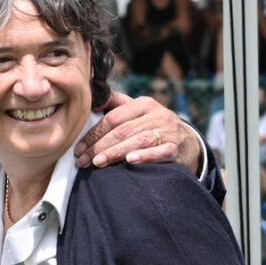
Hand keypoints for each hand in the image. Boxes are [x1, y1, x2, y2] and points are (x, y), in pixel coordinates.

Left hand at [76, 91, 201, 173]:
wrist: (186, 142)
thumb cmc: (151, 126)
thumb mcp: (137, 111)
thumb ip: (115, 104)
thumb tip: (90, 101)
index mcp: (142, 104)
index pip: (112, 119)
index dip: (93, 134)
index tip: (79, 148)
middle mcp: (156, 115)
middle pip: (122, 131)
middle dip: (99, 147)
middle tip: (83, 160)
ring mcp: (167, 131)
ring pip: (137, 141)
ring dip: (115, 152)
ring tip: (98, 163)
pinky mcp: (175, 147)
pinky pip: (160, 152)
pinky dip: (145, 156)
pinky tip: (131, 161)